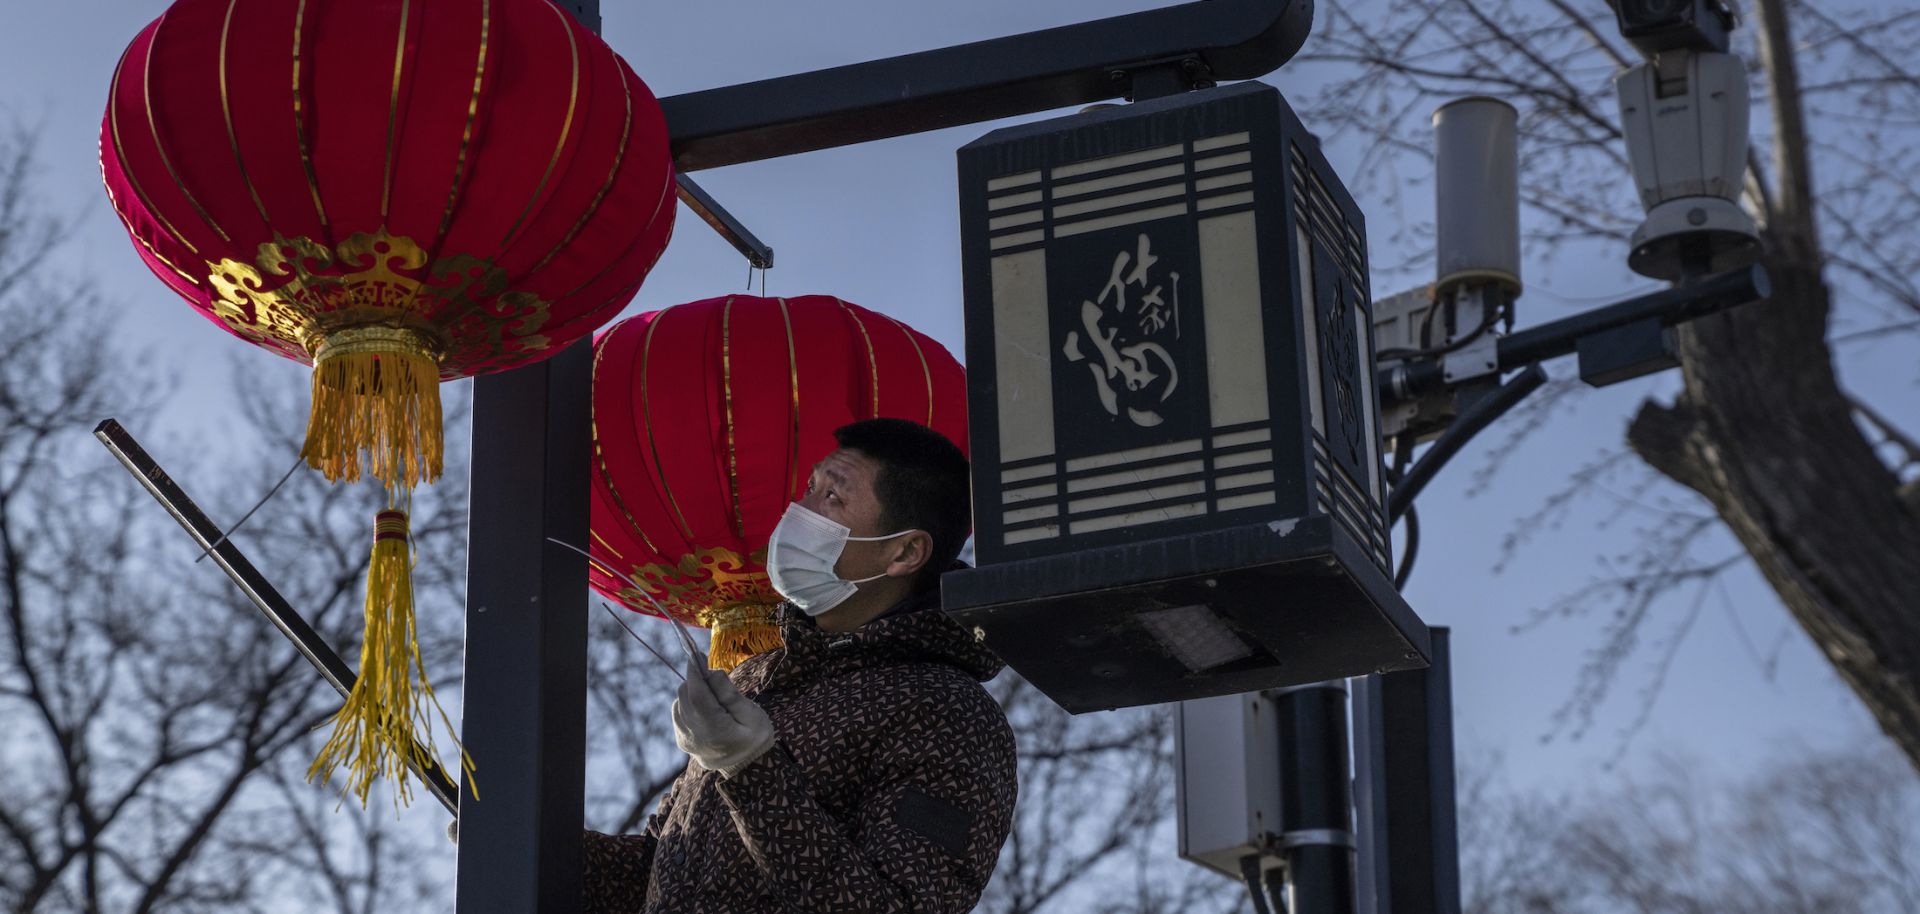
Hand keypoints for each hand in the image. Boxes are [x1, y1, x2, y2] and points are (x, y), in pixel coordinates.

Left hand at [672, 652, 775, 776]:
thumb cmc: (755, 738)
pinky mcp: (681, 739)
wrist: (746, 769)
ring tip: (713, 698)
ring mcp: (685, 739)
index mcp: (715, 730)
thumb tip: (710, 671)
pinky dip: (688, 703)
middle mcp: (694, 735)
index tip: (696, 655)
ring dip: (692, 692)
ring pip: (679, 701)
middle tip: (715, 680)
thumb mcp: (752, 714)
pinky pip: (678, 711)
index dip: (695, 672)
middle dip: (696, 680)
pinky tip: (705, 708)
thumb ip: (729, 693)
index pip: (697, 694)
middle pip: (685, 695)